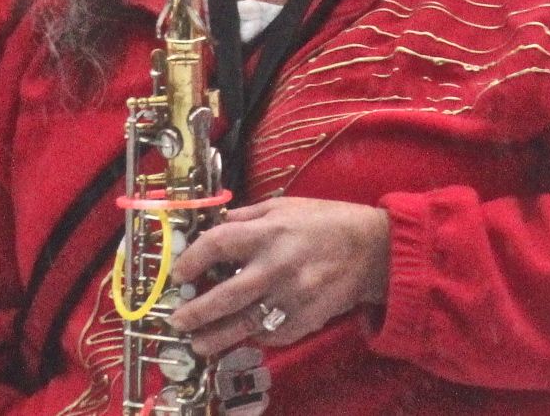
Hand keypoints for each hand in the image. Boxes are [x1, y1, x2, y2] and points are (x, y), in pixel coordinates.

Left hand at [167, 198, 390, 357]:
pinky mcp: (306, 319)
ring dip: (217, 337)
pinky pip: (272, 334)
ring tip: (198, 343)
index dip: (191, 259)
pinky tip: (244, 334)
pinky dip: (256, 336)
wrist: (372, 250)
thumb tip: (217, 226)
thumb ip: (248, 216)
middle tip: (177, 320)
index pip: (218, 244)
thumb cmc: (327, 222)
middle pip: (225, 295)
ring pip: (245, 324)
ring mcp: (292, 297)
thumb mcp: (285, 206)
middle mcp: (276, 266)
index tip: (179, 273)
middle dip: (196, 311)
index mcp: (269, 232)